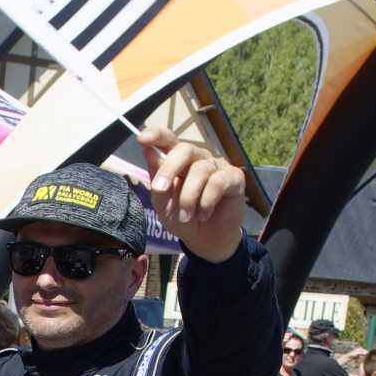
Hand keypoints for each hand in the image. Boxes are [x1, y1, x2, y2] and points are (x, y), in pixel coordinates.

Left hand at [136, 125, 246, 262]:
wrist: (205, 240)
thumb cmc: (183, 218)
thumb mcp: (162, 204)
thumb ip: (157, 179)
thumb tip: (147, 151)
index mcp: (179, 161)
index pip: (169, 140)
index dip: (157, 135)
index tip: (142, 138)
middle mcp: (198, 159)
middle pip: (185, 149)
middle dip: (169, 169)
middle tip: (160, 189)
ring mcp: (217, 166)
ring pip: (201, 169)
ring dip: (188, 197)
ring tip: (185, 217)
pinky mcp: (234, 177)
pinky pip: (218, 182)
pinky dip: (206, 202)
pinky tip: (204, 214)